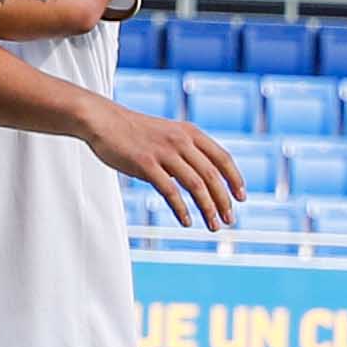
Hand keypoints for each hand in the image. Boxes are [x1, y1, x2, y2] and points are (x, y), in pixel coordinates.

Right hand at [87, 102, 242, 229]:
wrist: (104, 121)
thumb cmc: (135, 131)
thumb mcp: (168, 133)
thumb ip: (186, 150)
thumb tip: (203, 176)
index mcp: (190, 132)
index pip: (223, 158)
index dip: (235, 179)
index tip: (242, 198)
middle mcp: (181, 141)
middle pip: (212, 175)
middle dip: (224, 200)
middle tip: (229, 219)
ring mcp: (164, 152)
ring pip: (196, 185)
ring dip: (207, 208)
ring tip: (213, 226)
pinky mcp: (146, 164)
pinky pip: (170, 191)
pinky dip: (181, 208)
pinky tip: (186, 221)